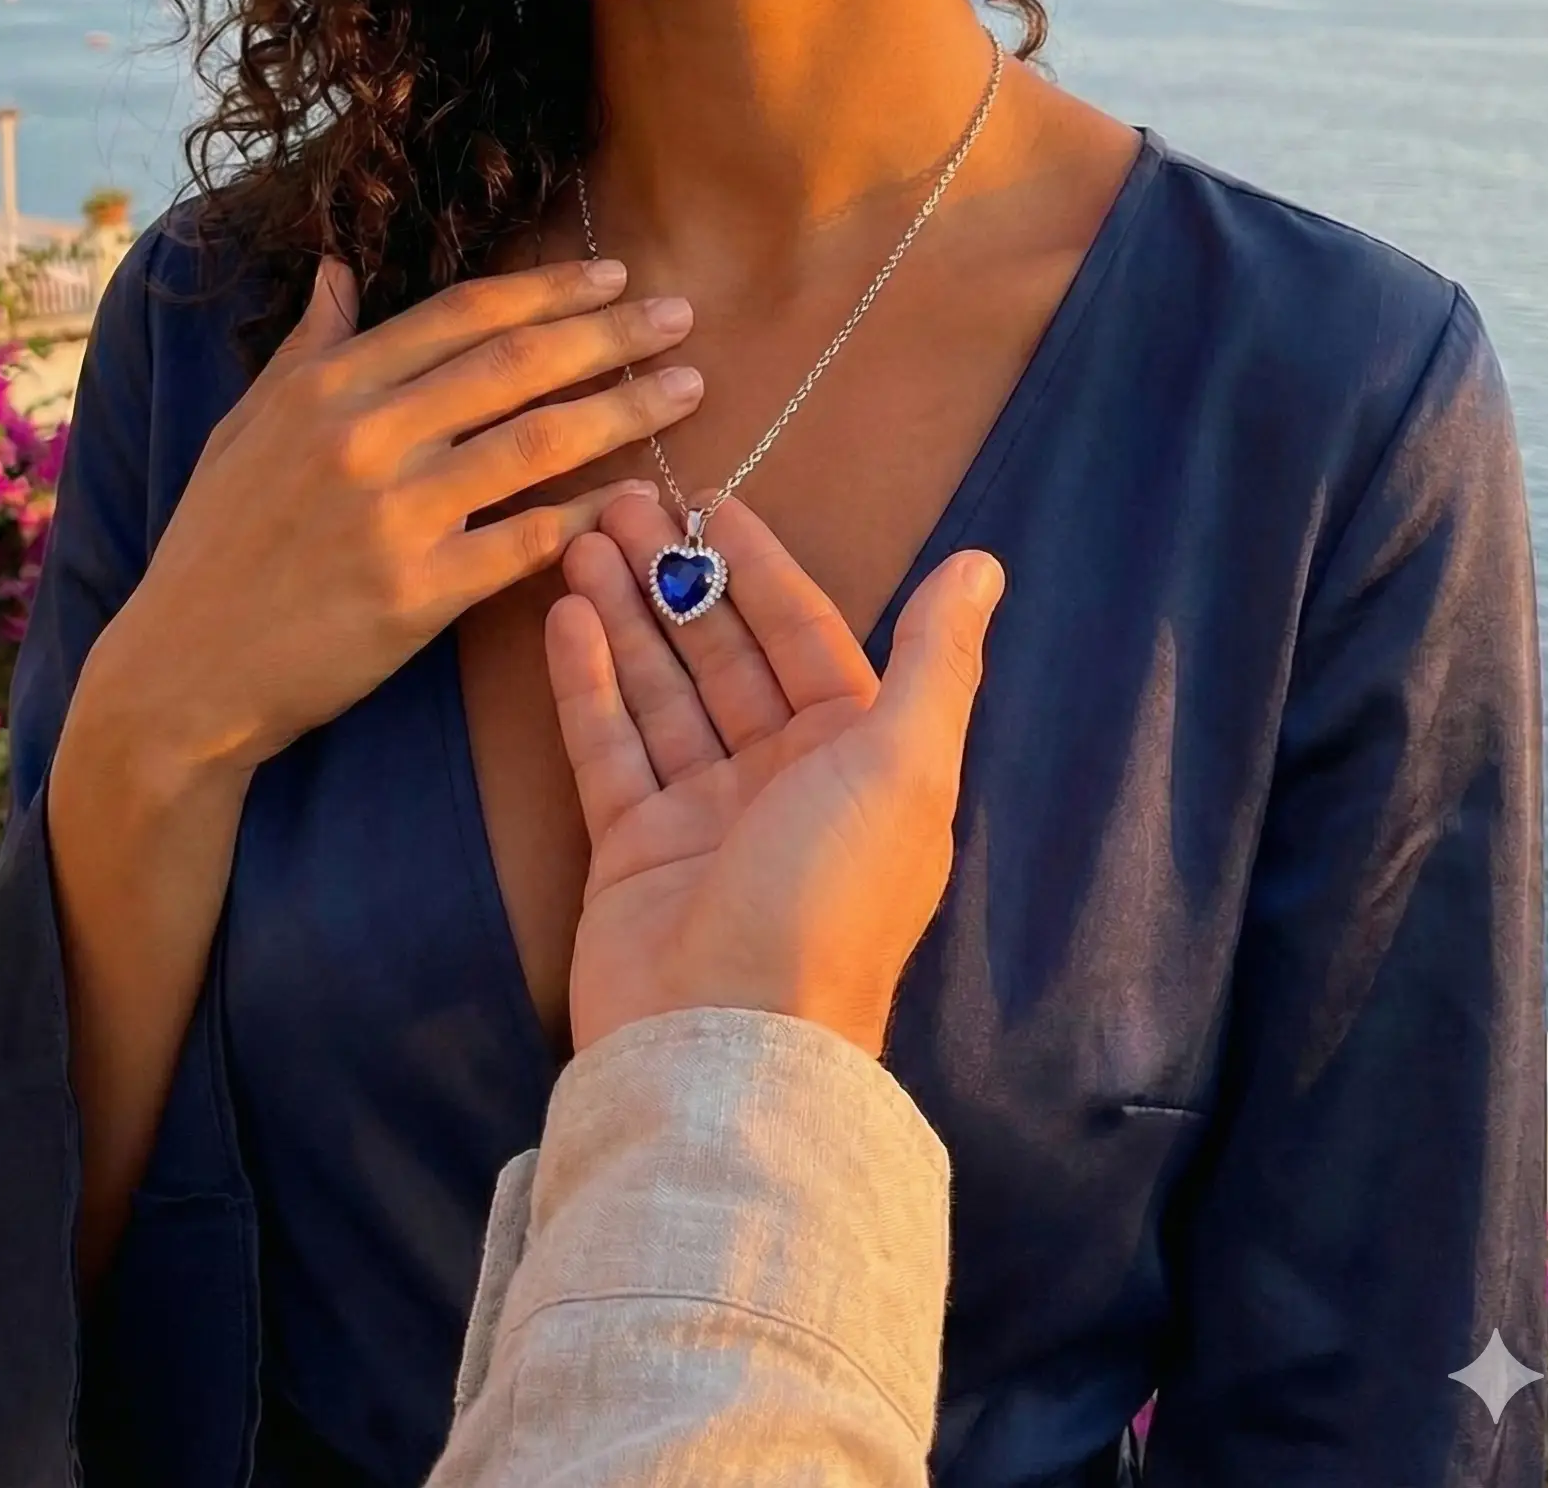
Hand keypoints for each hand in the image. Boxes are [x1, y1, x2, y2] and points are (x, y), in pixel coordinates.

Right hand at [81, 255, 705, 789]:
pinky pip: (529, 542)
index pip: (461, 314)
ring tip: (688, 389)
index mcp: (325, 386)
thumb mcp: (244, 427)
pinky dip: (594, 518)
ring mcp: (393, 515)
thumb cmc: (216, 545)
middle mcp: (363, 436)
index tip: (612, 274)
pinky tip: (645, 500)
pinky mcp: (417, 593)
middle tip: (680, 314)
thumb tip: (335, 267)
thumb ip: (306, 346)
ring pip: (538, 444)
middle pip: (515, 364)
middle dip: (609, 333)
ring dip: (625, 410)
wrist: (184, 670)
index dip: (548, 289)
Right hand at [546, 497, 1003, 1058]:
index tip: (715, 503)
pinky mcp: (633, 849)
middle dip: (680, 579)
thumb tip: (983, 565)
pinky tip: (565, 618)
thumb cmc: (826, 896)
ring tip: (582, 541)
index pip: (805, 636)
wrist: (726, 1044)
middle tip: (624, 505)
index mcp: (858, 759)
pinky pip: (610, 747)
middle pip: (725, 655)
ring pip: (662, 692)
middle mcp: (783, 780)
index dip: (763, 567)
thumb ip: (936, 661)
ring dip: (627, 616)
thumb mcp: (902, 768)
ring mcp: (704, 814)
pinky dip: (589, 684)